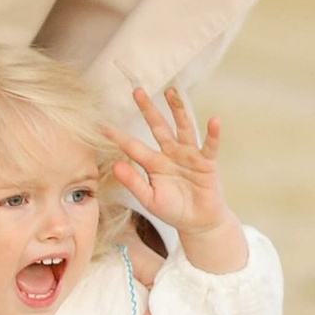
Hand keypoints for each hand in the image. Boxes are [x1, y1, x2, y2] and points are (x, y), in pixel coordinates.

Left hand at [113, 84, 248, 274]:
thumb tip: (114, 165)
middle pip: (157, 127)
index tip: (101, 124)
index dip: (117, 136)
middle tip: (136, 91)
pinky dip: (212, 134)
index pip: (132, 146)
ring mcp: (188, 155)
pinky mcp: (206, 162)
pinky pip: (209, 146)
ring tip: (171, 92)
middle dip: (148, 109)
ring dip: (178, 110)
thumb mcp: (149, 198)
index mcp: (153, 163)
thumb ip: (133, 182)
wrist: (198, 222)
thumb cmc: (172, 210)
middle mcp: (170, 153)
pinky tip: (213, 121)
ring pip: (182, 128)